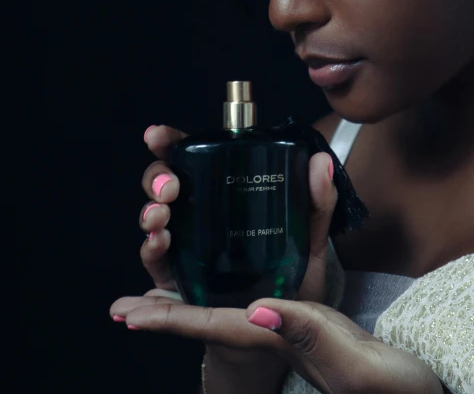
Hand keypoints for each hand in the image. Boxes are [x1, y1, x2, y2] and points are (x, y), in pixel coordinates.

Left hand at [110, 294, 442, 393]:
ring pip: (222, 317)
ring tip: (149, 298)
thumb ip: (306, 334)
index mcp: (280, 341)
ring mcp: (285, 335)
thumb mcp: (354, 362)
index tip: (128, 314)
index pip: (214, 326)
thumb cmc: (388, 388)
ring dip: (184, 307)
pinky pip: (248, 311)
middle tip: (121, 309)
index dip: (170, 319)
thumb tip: (254, 310)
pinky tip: (216, 292)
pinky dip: (220, 299)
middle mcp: (274, 338)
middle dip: (164, 315)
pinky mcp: (301, 327)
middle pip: (207, 323)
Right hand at [134, 123, 337, 302]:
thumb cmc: (290, 284)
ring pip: (154, 220)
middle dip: (158, 178)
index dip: (172, 142)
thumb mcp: (308, 243)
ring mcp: (185, 247)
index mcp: (225, 197)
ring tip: (162, 219)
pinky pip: (156, 264)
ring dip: (151, 215)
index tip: (157, 136)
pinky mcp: (178, 281)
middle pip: (164, 184)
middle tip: (172, 187)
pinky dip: (150, 252)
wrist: (278, 338)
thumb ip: (316, 205)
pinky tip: (158, 246)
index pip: (195, 160)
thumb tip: (321, 161)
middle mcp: (199, 216)